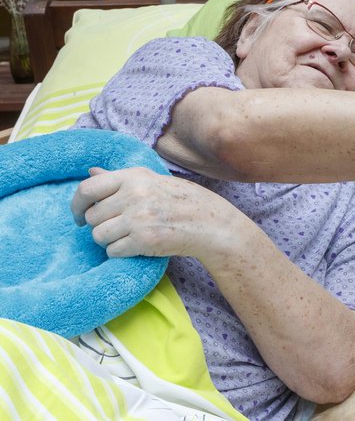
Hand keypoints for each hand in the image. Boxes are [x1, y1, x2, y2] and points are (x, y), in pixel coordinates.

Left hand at [71, 166, 247, 260]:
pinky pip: (112, 251)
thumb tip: (90, 172)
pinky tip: (135, 246)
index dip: (76, 204)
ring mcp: (139, 218)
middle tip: (116, 226)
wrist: (210, 222)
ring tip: (126, 236)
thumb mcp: (151, 181)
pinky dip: (120, 252)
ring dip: (108, 240)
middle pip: (92, 216)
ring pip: (98, 235)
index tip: (79, 214)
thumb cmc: (181, 200)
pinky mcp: (144, 240)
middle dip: (99, 224)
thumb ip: (119, 178)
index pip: (88, 188)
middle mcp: (134, 195)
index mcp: (134, 177)